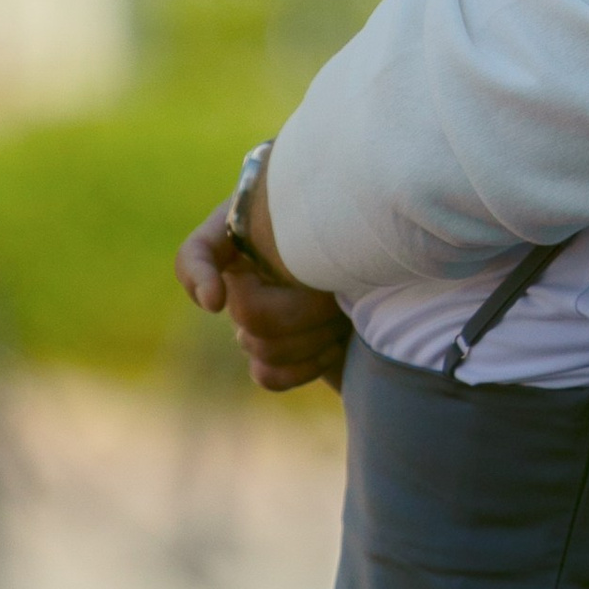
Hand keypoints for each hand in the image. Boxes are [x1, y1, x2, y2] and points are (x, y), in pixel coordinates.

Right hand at [178, 202, 349, 396]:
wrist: (393, 264)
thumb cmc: (361, 228)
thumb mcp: (338, 212)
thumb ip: (306, 215)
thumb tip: (271, 263)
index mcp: (247, 235)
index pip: (195, 255)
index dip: (198, 277)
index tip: (217, 301)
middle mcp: (246, 277)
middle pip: (248, 313)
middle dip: (305, 308)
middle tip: (340, 291)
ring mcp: (260, 320)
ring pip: (262, 347)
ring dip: (316, 333)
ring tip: (346, 311)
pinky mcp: (279, 356)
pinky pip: (267, 376)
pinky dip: (304, 367)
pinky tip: (334, 345)